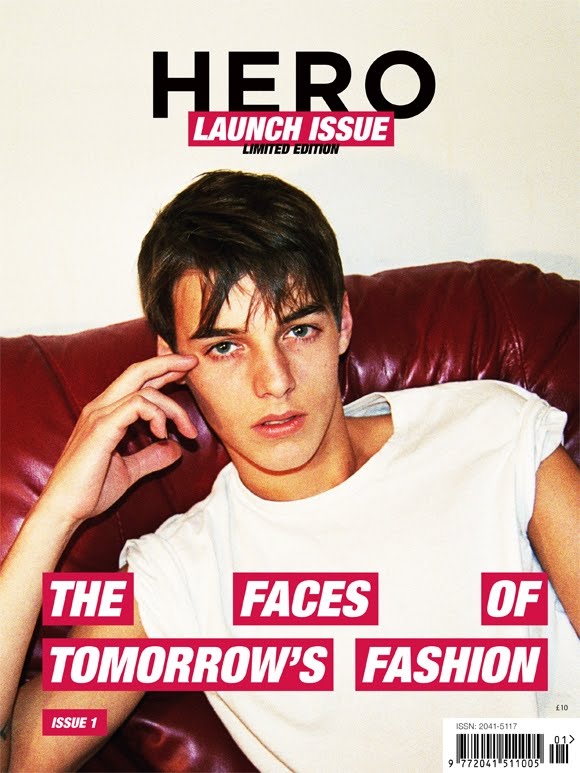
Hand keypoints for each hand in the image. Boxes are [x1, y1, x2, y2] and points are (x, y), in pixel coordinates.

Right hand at [38, 354, 197, 525]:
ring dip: (172, 407)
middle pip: (137, 370)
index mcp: (105, 413)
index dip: (162, 372)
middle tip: (193, 363)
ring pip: (143, 389)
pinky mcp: (101, 428)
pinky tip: (162, 433)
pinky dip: (157, 415)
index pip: (136, 381)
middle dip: (168, 363)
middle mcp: (100, 407)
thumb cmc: (89, 492)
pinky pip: (136, 405)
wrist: (64, 510)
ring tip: (187, 430)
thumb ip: (151, 457)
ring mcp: (99, 415)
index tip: (186, 372)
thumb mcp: (129, 471)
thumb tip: (175, 449)